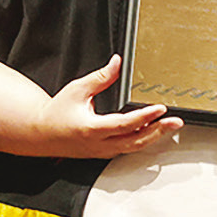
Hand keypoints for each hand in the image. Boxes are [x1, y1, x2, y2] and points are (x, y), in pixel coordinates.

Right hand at [28, 55, 182, 158]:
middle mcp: (99, 144)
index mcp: (92, 128)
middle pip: (135, 141)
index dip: (145, 117)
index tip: (160, 109)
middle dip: (158, 131)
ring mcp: (102, 152)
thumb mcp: (77, 90)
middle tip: (176, 122)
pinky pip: (127, 149)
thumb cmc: (56, 113)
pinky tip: (152, 132)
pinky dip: (141, 141)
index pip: (125, 124)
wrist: (41, 134)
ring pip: (133, 147)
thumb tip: (117, 63)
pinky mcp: (103, 153)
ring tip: (169, 127)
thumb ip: (100, 77)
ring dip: (153, 137)